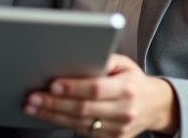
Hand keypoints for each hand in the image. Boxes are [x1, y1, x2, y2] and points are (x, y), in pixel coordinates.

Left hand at [23, 54, 178, 137]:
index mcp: (127, 87)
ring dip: (53, 115)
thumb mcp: (124, 63)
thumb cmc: (132, 79)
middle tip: (33, 97)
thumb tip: (77, 57)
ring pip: (80, 124)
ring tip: (33, 107)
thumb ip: (103, 59)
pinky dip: (63, 123)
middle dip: (55, 103)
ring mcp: (119, 129)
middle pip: (84, 109)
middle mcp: (125, 110)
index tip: (52, 84)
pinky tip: (47, 115)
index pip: (96, 89)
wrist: (155, 105)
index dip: (73, 88)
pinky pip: (84, 132)